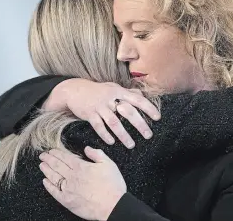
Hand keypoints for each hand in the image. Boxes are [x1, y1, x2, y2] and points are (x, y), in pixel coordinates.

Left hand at [39, 147, 125, 220]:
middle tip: (42, 155)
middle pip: (57, 166)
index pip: (65, 158)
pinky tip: (45, 181)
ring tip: (41, 165)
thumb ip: (97, 154)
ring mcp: (68, 189)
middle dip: (49, 159)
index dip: (57, 153)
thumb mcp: (109, 164)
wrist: (112, 206)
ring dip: (46, 170)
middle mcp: (72, 177)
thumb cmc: (112, 186)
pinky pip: (54, 192)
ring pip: (54, 177)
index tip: (51, 150)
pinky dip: (48, 186)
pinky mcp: (67, 201)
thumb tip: (87, 148)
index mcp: (82, 167)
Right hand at [43, 78, 160, 148]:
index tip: (157, 117)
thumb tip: (141, 95)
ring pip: (114, 122)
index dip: (148, 107)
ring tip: (131, 144)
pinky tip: (112, 142)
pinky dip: (105, 135)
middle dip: (139, 124)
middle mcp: (110, 98)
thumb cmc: (98, 90)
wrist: (75, 90)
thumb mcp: (113, 87)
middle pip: (128, 112)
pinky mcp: (89, 114)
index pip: (137, 99)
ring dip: (123, 135)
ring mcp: (99, 106)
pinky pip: (98, 126)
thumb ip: (127, 92)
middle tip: (148, 135)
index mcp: (118, 91)